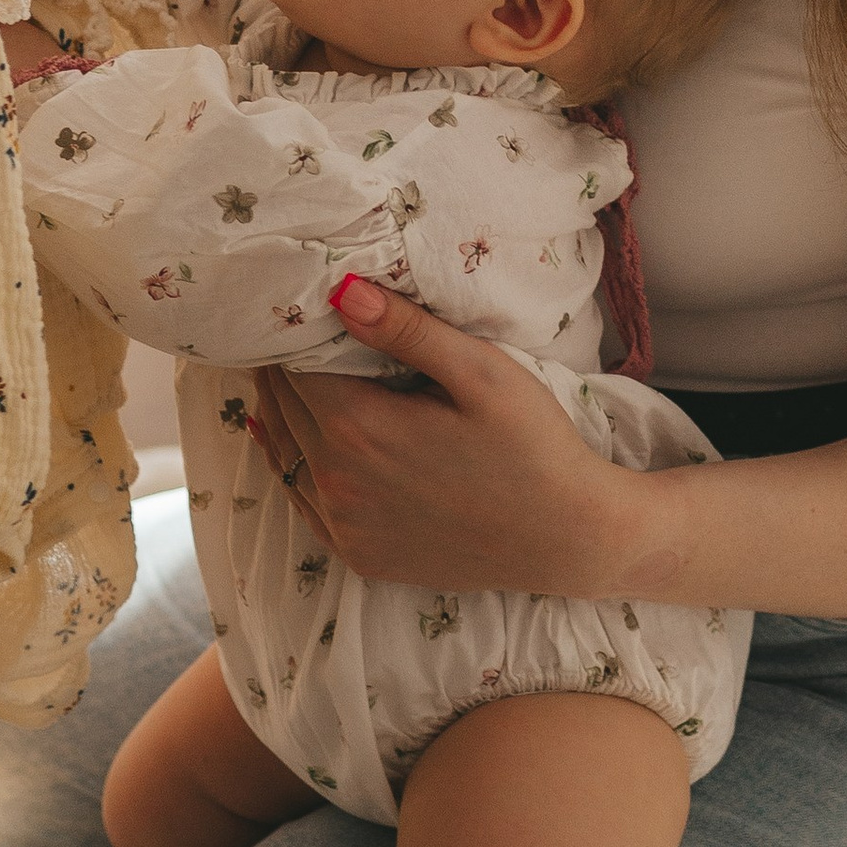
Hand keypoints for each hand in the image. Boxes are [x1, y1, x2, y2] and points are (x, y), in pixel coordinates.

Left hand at [254, 276, 651, 599]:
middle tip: (284, 331)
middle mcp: (337, 482)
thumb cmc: (533, 446)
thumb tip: (340, 291)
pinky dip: (290, 464)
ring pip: (283, 453)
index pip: (292, 366)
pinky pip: (301, 502)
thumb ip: (408, 331)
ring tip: (281, 373)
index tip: (297, 305)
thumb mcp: (482, 372)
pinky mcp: (358, 555)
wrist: (567, 538)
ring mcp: (344, 527)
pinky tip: (288, 439)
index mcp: (359, 429)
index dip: (292, 332)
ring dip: (279, 412)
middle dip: (280, 367)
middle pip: (280, 407)